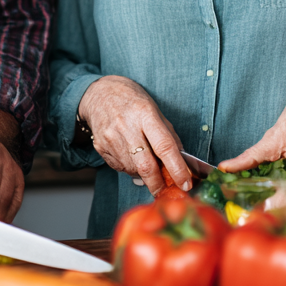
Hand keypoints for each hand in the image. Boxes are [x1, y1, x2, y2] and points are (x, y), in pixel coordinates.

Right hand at [77, 75, 190, 196]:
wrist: (99, 93)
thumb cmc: (132, 100)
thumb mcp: (154, 110)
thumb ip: (168, 135)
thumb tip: (181, 161)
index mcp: (145, 114)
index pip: (164, 147)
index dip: (177, 168)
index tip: (186, 183)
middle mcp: (126, 126)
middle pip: (146, 166)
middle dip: (159, 184)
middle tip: (166, 192)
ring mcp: (111, 138)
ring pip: (132, 170)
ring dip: (144, 175)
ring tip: (146, 162)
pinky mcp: (100, 147)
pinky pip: (120, 167)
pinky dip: (130, 168)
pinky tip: (130, 155)